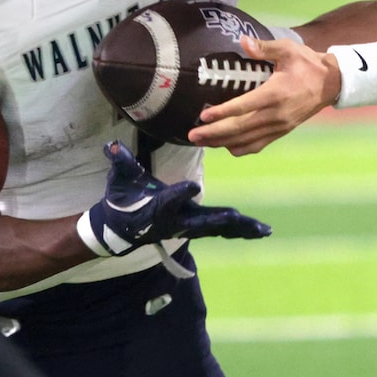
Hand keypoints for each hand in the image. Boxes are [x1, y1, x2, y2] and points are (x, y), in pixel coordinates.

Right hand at [78, 142, 270, 258]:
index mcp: (158, 207)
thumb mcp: (119, 179)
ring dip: (241, 228)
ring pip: (218, 228)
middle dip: (221, 220)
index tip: (192, 186)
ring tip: (264, 229)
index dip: (179, 194)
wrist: (122, 227)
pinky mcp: (198, 226)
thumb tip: (112, 146)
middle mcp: (177, 220)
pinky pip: (223, 229)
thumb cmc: (122, 199)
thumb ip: (120, 162)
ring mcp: (190, 225)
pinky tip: (262, 230)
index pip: (169, 200)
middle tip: (239, 218)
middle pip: (202, 222)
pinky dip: (242, 229)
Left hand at [188, 38, 342, 155]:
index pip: (243, 107)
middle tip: (192, 135)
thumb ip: (264, 47)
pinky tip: (225, 145)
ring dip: (222, 142)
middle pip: (240, 128)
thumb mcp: (287, 49)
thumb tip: (243, 41)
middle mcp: (276, 114)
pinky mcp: (282, 132)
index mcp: (275, 93)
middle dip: (214, 133)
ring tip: (201, 141)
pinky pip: (258, 145)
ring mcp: (279, 126)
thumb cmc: (307, 63)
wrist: (331, 83)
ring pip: (246, 140)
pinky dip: (240, 148)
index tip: (202, 116)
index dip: (222, 113)